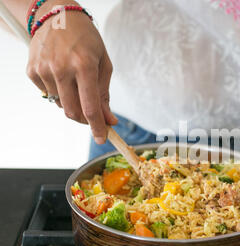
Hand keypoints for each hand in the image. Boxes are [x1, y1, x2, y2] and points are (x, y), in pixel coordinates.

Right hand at [26, 1, 117, 143]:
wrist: (57, 15)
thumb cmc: (86, 39)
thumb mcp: (103, 63)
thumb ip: (104, 94)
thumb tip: (108, 120)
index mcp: (84, 65)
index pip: (90, 106)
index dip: (97, 126)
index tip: (102, 138)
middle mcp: (61, 68)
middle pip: (72, 111)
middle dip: (84, 119)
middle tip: (92, 116)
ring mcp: (44, 69)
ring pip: (60, 105)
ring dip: (71, 103)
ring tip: (76, 83)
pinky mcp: (32, 70)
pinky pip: (48, 94)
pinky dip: (58, 93)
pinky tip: (62, 75)